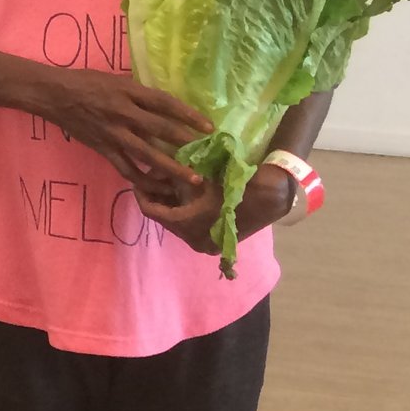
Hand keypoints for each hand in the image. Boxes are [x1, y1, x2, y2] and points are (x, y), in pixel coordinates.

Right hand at [30, 71, 211, 188]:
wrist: (54, 95)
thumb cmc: (85, 82)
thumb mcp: (116, 80)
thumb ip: (139, 93)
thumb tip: (165, 107)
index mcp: (128, 92)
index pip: (164, 103)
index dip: (188, 114)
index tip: (209, 126)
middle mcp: (123, 113)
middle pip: (161, 130)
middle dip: (187, 142)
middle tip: (210, 155)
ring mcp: (113, 133)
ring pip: (147, 154)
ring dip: (172, 168)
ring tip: (192, 179)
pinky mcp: (103, 148)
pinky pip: (125, 168)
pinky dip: (142, 180)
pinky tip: (157, 188)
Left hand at [138, 165, 295, 254]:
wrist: (272, 195)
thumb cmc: (235, 183)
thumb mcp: (202, 177)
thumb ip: (177, 175)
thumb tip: (154, 168)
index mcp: (188, 226)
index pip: (152, 211)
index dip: (141, 193)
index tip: (137, 179)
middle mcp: (195, 240)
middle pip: (164, 218)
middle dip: (157, 197)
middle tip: (153, 178)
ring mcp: (207, 243)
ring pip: (177, 222)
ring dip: (171, 203)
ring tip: (168, 183)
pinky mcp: (217, 240)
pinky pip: (191, 226)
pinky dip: (185, 210)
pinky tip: (184, 193)